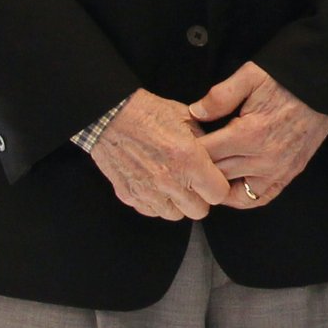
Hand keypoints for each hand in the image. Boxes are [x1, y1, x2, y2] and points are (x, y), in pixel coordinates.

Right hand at [86, 90, 235, 219]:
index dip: (219, 187)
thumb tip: (218, 156)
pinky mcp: (129, 196)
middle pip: (198, 211)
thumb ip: (206, 142)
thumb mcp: (187, 118)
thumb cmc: (147, 113)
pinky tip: (155, 185)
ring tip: (174, 183)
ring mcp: (147, 191)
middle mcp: (169, 181)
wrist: (109, 116)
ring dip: (177, 203)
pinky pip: (151, 211)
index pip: (218, 194)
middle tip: (194, 182)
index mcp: (189, 160)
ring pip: (174, 215)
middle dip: (200, 198)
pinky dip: (156, 203)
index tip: (214, 180)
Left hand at [188, 63, 327, 208]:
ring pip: (232, 192)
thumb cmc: (286, 81)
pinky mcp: (289, 174)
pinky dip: (241, 196)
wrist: (323, 88)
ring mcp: (278, 170)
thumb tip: (194, 113)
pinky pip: (259, 198)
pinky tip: (231, 184)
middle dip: (197, 168)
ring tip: (207, 173)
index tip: (179, 145)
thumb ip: (220, 96)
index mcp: (249, 134)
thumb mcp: (251, 76)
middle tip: (186, 160)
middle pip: (214, 174)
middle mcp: (263, 159)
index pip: (204, 154)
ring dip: (216, 184)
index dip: (187, 150)